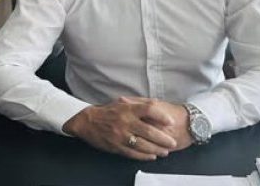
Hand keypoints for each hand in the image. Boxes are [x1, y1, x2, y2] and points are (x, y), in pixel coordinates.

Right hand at [62, 97, 179, 160]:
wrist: (87, 122)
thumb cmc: (108, 112)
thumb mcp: (122, 103)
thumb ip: (139, 104)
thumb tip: (157, 103)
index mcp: (128, 109)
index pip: (148, 110)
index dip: (161, 116)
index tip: (170, 121)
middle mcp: (125, 122)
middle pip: (149, 131)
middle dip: (163, 138)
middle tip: (173, 142)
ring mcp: (121, 136)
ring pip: (143, 145)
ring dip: (156, 149)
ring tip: (165, 151)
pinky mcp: (117, 146)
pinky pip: (133, 153)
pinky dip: (144, 156)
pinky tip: (152, 156)